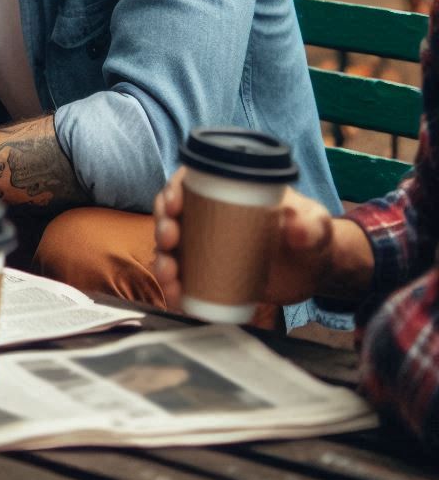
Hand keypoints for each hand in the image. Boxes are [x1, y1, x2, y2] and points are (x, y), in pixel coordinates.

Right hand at [153, 169, 346, 307]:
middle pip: (172, 215)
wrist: (314, 271)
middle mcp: (208, 216)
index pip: (189, 182)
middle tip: (170, 239)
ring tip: (170, 274)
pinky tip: (176, 297)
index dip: (173, 189)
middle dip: (162, 225)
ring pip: (172, 249)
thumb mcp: (316, 225)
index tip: (174, 203)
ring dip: (162, 259)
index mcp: (227, 192)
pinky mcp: (208, 274)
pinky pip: (183, 279)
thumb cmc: (313, 236)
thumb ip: (311, 225)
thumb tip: (295, 227)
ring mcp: (205, 246)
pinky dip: (174, 288)